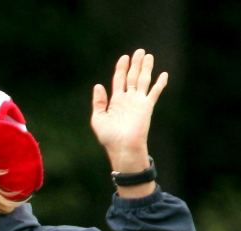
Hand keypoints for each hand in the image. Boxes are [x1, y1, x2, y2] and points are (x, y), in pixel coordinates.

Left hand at [91, 49, 167, 175]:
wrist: (123, 147)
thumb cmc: (109, 137)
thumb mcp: (98, 119)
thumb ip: (98, 102)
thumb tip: (98, 85)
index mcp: (116, 101)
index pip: (119, 80)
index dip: (121, 68)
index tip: (124, 57)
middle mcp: (128, 99)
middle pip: (133, 77)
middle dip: (135, 64)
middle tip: (139, 51)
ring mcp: (138, 102)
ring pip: (144, 80)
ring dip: (146, 68)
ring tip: (148, 56)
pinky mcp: (147, 106)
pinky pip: (155, 92)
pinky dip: (159, 83)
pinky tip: (164, 74)